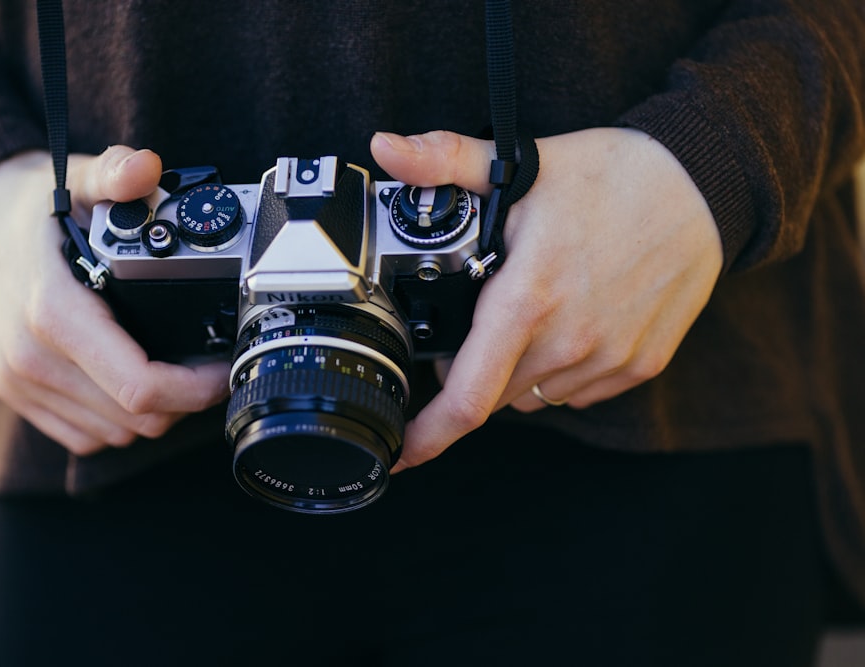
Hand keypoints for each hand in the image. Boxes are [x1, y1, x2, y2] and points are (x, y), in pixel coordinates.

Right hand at [0, 146, 229, 455]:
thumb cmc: (33, 209)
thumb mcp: (77, 178)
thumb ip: (114, 174)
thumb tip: (146, 166)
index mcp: (52, 313)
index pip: (139, 385)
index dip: (196, 388)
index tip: (224, 368)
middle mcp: (31, 358)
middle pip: (135, 418)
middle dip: (185, 401)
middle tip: (211, 368)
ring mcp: (21, 383)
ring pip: (114, 433)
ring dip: (155, 414)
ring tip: (179, 374)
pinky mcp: (18, 396)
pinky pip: (85, 436)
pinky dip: (119, 422)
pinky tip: (135, 385)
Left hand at [371, 128, 723, 469]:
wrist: (705, 185)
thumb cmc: (613, 176)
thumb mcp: (521, 162)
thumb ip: (444, 162)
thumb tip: (383, 147)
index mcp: (528, 299)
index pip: (466, 396)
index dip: (427, 434)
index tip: (400, 453)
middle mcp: (569, 342)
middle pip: (493, 394)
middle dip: (467, 373)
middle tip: (473, 322)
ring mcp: (610, 359)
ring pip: (532, 396)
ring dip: (513, 372)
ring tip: (526, 315)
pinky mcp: (640, 364)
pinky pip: (577, 392)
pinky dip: (557, 372)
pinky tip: (566, 325)